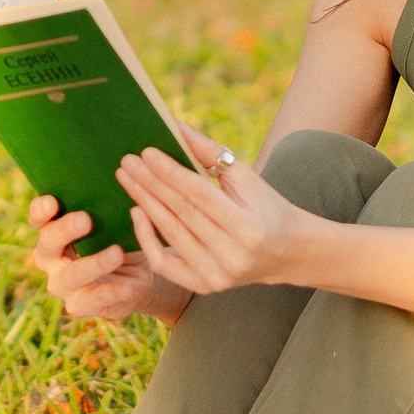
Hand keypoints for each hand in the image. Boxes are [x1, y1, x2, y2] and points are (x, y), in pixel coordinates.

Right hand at [26, 193, 191, 324]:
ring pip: (70, 275)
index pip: (38, 218)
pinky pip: (90, 301)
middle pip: (47, 244)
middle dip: (64, 231)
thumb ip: (107, 202)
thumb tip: (122, 168)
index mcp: (52, 230)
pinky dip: (109, 293)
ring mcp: (62, 284)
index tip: (53, 201)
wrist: (138, 275)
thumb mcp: (114, 219)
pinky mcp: (79, 305)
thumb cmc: (120, 237)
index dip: (41, 210)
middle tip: (86, 219)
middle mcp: (51, 257)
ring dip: (93, 263)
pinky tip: (127, 287)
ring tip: (117, 253)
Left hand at [116, 124, 304, 297]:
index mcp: (248, 227)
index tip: (146, 152)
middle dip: (150, 185)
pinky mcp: (204, 286)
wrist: (287, 252)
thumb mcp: (247, 177)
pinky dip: (146, 239)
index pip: (201, 195)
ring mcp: (217, 275)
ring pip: (170, 235)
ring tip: (127, 179)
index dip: (171, 173)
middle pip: (181, 214)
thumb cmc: (265, 207)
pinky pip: (165, 264)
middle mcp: (232, 255)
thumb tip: (176, 127)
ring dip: (144, 203)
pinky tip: (137, 212)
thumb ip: (210, 153)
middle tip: (126, 162)